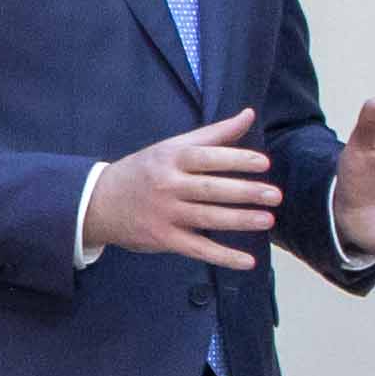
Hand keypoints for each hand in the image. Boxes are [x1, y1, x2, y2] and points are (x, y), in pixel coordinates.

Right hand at [85, 107, 284, 268]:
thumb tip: (249, 114)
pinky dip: (223, 256)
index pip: (208, 158)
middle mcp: (168, 185)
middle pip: (211, 189)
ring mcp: (165, 214)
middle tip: (275, 195)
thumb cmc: (145, 170)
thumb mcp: (172, 146)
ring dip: (239, 220)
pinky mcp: (164, 239)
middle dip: (245, 192)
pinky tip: (247, 261)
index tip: (264, 164)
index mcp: (172, 158)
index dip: (236, 160)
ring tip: (268, 220)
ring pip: (207, 218)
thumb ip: (213, 134)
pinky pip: (198, 249)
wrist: (99, 202)